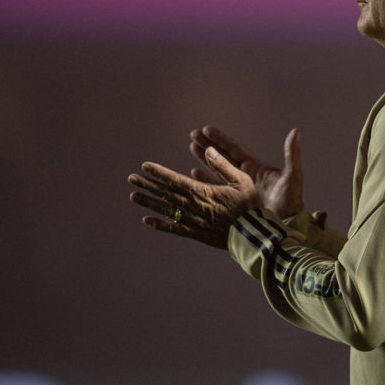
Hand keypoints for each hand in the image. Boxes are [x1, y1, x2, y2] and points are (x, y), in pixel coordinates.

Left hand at [129, 146, 262, 248]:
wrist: (252, 235)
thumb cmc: (249, 206)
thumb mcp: (241, 180)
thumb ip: (223, 165)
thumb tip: (209, 149)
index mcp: (202, 192)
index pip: (174, 180)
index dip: (159, 173)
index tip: (145, 166)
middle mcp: (192, 206)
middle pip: (165, 194)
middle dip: (148, 185)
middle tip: (132, 178)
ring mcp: (192, 221)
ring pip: (165, 210)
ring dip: (148, 202)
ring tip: (133, 196)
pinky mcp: (194, 233)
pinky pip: (173, 228)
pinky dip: (159, 224)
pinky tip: (147, 220)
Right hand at [189, 126, 303, 219]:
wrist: (286, 226)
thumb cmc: (292, 200)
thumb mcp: (292, 176)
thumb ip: (292, 154)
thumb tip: (296, 131)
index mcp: (257, 167)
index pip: (235, 148)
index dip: (221, 139)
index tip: (207, 128)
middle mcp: (246, 175)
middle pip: (223, 155)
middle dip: (209, 144)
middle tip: (193, 134)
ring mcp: (239, 188)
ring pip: (218, 169)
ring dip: (204, 158)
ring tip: (191, 146)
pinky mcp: (233, 201)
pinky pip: (217, 188)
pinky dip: (205, 179)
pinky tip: (194, 173)